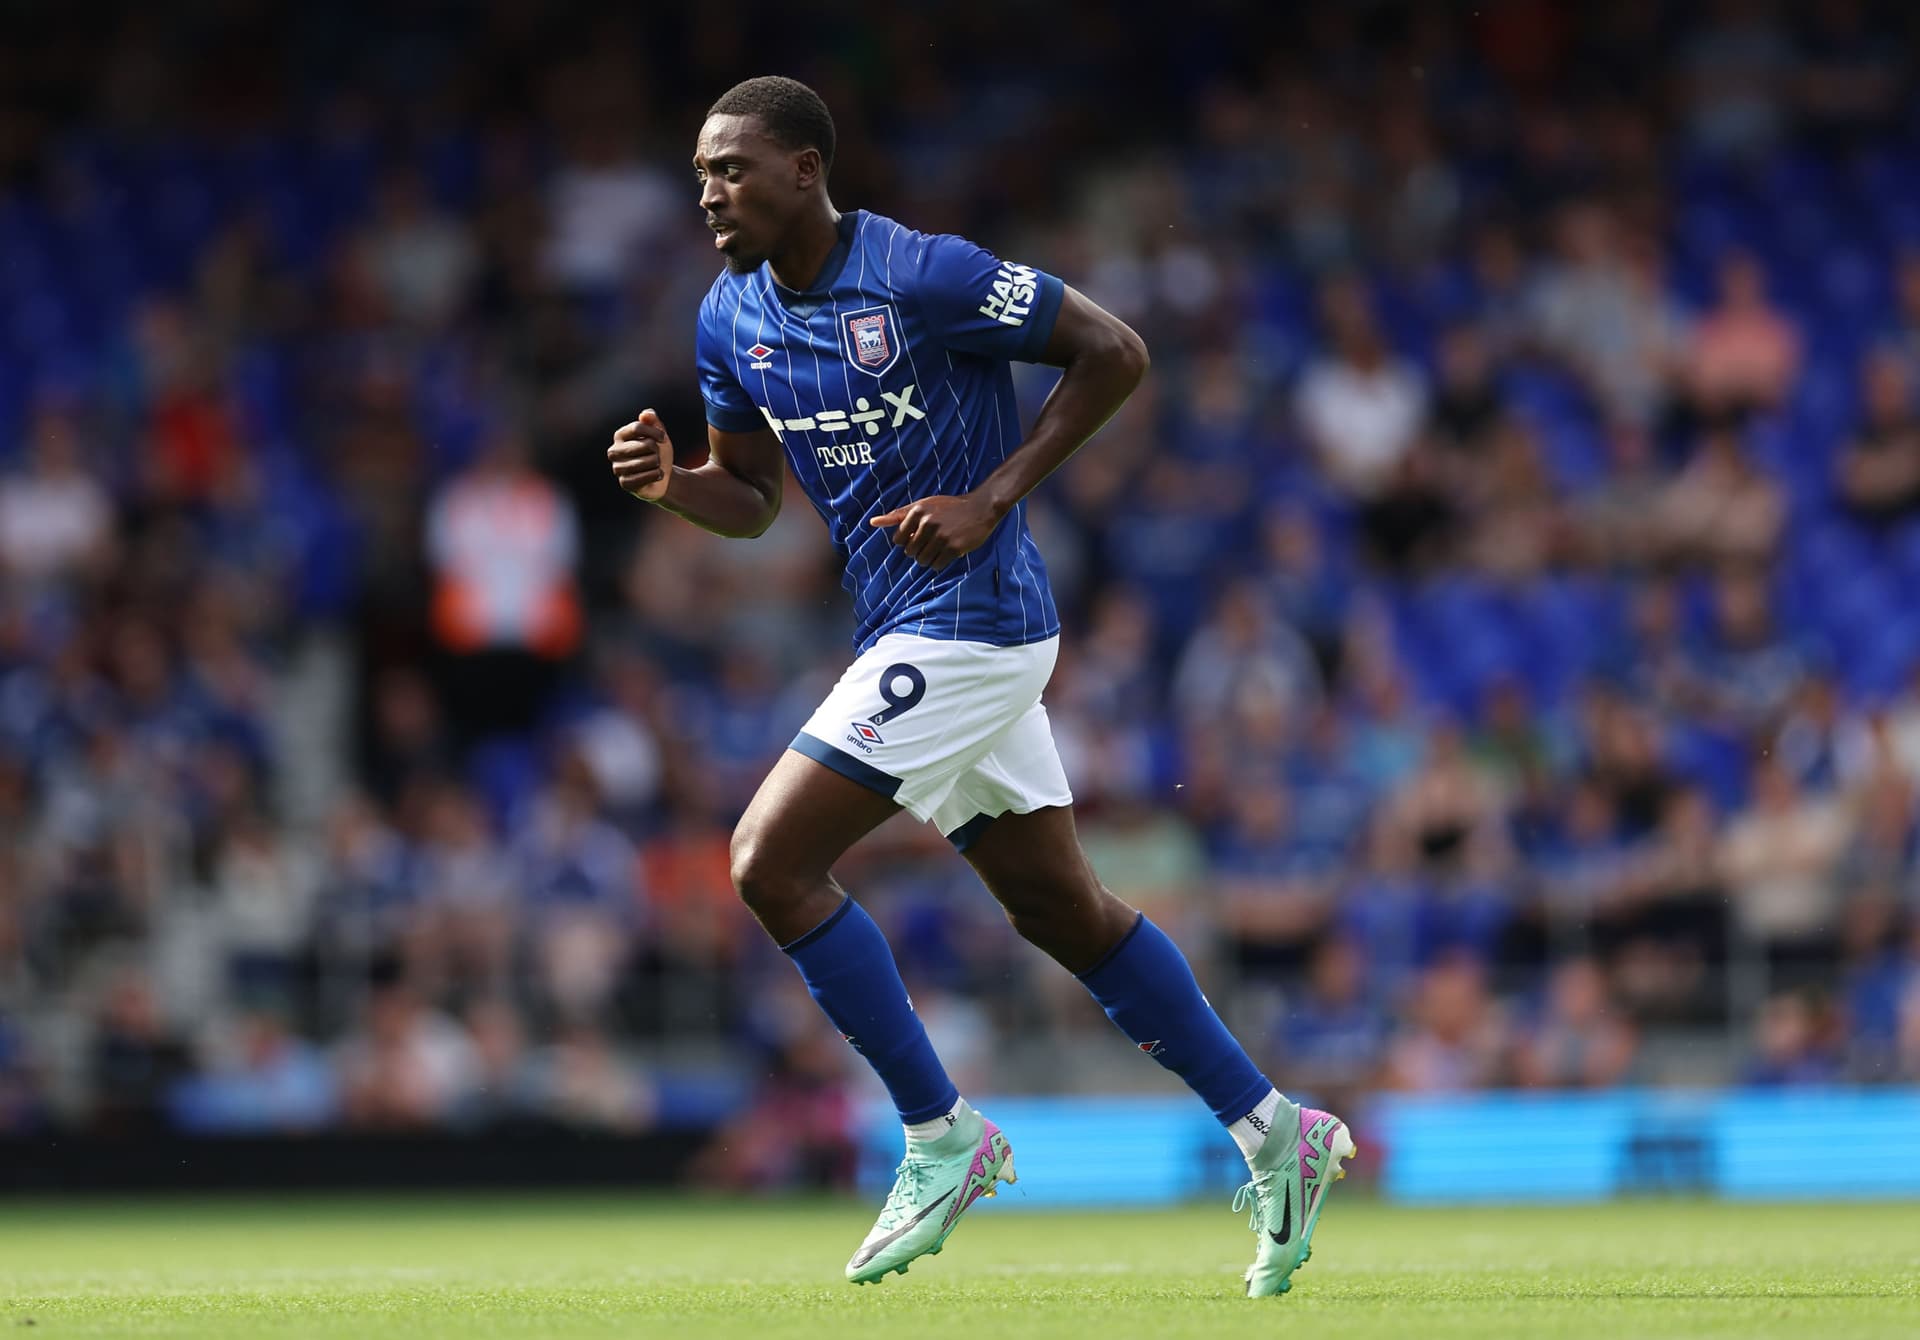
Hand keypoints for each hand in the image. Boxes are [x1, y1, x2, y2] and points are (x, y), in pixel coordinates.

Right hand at [608, 410, 673, 501]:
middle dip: (657, 451)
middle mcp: (614, 451)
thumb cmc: (658, 452)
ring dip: (658, 464)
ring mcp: (617, 468)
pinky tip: (657, 474)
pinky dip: (657, 475)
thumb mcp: (658, 433)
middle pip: (646, 445)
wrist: (662, 475)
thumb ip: (653, 420)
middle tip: (655, 456)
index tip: (663, 438)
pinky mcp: (625, 483)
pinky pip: (646, 476)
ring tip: (655, 465)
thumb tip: (645, 414)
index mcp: (619, 435)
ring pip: (649, 461)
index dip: (655, 432)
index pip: (638, 427)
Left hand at [869, 493, 1002, 568]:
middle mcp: (927, 523)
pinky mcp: (954, 548)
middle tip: (933, 541)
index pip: (899, 539)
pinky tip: (948, 552)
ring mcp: (941, 536)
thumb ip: (898, 514)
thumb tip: (872, 522)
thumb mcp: (923, 505)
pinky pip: (936, 565)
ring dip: (930, 558)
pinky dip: (940, 563)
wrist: (981, 508)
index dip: (909, 541)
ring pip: (922, 560)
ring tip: (940, 547)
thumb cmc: (949, 507)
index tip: (921, 535)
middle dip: (919, 550)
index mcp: (917, 511)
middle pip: (910, 552)